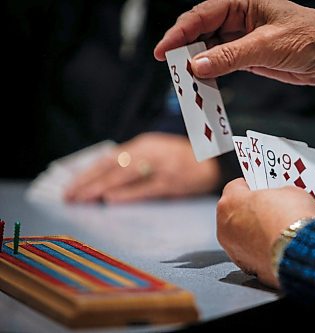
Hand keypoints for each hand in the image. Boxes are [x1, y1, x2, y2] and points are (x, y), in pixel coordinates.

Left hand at [64, 132, 220, 202]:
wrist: (215, 161)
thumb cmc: (183, 159)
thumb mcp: (157, 152)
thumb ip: (135, 161)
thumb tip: (105, 178)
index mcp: (144, 144)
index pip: (110, 158)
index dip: (88, 172)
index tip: (71, 186)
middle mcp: (150, 151)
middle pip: (113, 166)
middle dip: (88, 181)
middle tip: (69, 196)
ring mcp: (162, 166)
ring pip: (125, 175)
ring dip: (100, 187)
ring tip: (82, 199)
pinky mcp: (173, 181)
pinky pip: (145, 188)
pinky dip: (127, 194)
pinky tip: (110, 200)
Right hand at [154, 0, 314, 128]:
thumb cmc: (308, 36)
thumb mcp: (267, 45)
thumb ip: (231, 55)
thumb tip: (198, 65)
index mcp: (241, 2)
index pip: (202, 15)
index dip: (180, 32)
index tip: (164, 50)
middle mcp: (237, 18)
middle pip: (200, 32)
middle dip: (185, 49)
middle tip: (173, 69)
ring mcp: (240, 38)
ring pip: (209, 50)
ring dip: (197, 65)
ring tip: (186, 81)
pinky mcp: (246, 57)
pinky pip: (221, 64)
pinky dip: (211, 74)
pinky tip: (203, 84)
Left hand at [216, 178, 314, 287]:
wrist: (303, 252)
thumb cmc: (292, 220)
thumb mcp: (290, 192)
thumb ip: (278, 194)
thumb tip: (280, 198)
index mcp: (230, 201)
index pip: (236, 187)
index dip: (252, 185)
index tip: (262, 186)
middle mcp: (225, 227)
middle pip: (236, 213)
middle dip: (252, 210)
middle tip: (272, 207)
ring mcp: (234, 250)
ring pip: (242, 236)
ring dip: (256, 231)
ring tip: (278, 228)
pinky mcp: (247, 267)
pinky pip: (252, 253)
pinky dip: (262, 249)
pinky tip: (279, 245)